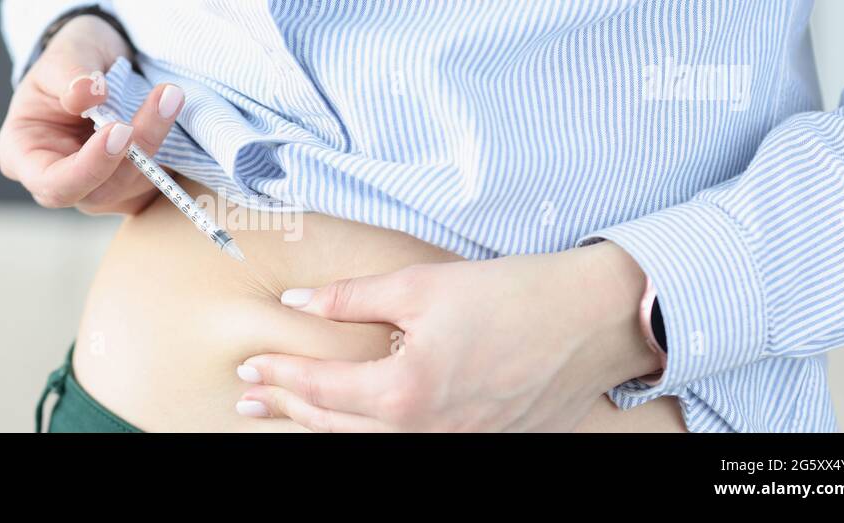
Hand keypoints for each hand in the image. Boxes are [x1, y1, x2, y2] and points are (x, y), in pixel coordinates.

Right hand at [0, 15, 184, 214]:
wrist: (98, 64)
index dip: (88, 167)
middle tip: (162, 102)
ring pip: (131, 186)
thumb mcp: (63, 54)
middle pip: (98, 190)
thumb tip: (88, 94)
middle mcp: (59, 180)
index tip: (118, 129)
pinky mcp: (129, 185)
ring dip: (157, 142)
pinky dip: (167, 150)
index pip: (52, 183)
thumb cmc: (69, 63)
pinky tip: (169, 112)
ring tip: (170, 95)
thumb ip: (69, 73)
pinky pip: (152, 180)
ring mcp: (96, 187)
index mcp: (24, 155)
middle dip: (135, 152)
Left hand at [235, 242, 662, 431]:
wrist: (594, 321)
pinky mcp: (481, 443)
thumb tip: (297, 304)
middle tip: (250, 401)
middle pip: (336, 428)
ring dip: (324, 426)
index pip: (319, 390)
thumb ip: (350, 300)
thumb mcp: (421, 286)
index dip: (278, 378)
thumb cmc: (514, 295)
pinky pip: (411, 443)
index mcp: (405, 393)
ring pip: (370, 443)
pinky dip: (372, 432)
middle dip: (287, 411)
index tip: (249, 369)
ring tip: (291, 413)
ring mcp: (455, 444)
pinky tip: (358, 419)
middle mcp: (426, 432)